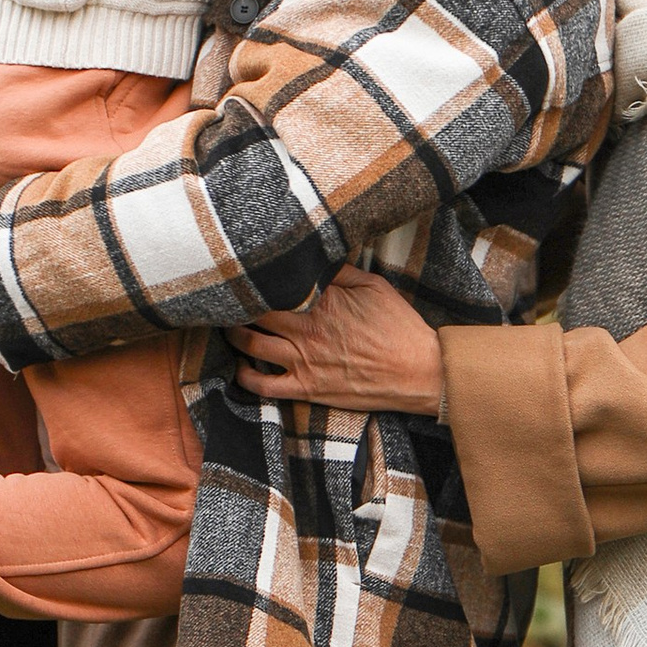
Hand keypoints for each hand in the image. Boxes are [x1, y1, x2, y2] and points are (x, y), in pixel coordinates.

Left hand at [232, 268, 446, 413]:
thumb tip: (315, 257)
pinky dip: (244, 377)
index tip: (242, 270)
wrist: (419, 371)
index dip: (255, 278)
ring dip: (234, 334)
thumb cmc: (399, 327)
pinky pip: (263, 387)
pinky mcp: (307, 389)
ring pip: (250, 345)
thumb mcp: (375, 286)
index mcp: (322, 301)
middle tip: (227, 297)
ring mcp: (303, 361)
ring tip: (229, 326)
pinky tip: (240, 367)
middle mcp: (306, 329)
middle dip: (236, 303)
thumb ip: (340, 271)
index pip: (274, 285)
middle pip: (254, 311)